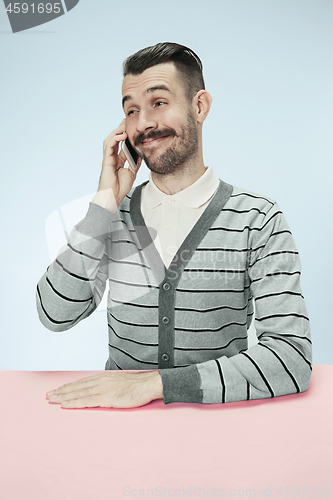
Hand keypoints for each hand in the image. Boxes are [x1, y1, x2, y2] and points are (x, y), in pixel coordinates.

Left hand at [46, 370, 162, 408]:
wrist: (148, 384)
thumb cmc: (138, 385)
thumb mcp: (121, 382)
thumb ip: (110, 385)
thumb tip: (105, 390)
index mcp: (104, 377)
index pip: (82, 382)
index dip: (70, 386)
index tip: (59, 389)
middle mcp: (101, 381)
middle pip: (77, 386)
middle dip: (62, 391)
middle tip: (49, 395)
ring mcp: (102, 389)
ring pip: (78, 393)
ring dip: (64, 396)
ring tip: (53, 399)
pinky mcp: (106, 398)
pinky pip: (86, 401)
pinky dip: (74, 402)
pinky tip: (66, 404)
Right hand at [92, 118, 141, 211]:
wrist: (113, 197)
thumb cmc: (120, 188)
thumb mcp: (132, 173)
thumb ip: (135, 163)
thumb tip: (141, 154)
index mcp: (117, 161)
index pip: (120, 144)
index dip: (125, 135)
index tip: (130, 127)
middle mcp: (111, 158)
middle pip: (114, 140)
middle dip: (120, 129)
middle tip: (126, 121)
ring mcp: (108, 158)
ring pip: (110, 140)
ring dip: (116, 131)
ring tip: (124, 125)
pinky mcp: (106, 160)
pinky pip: (109, 146)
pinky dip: (115, 139)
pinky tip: (122, 135)